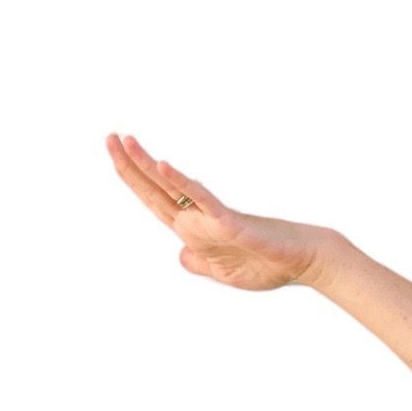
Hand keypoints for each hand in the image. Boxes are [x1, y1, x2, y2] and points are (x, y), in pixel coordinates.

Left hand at [105, 133, 336, 291]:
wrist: (302, 262)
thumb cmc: (269, 265)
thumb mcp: (224, 274)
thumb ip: (200, 264)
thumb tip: (180, 254)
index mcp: (194, 231)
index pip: (155, 201)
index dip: (133, 179)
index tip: (115, 153)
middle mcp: (199, 219)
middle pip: (155, 189)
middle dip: (129, 164)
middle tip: (109, 137)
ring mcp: (212, 218)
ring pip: (172, 188)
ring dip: (147, 166)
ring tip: (125, 140)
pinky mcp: (229, 222)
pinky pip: (200, 199)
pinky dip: (181, 183)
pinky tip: (163, 167)